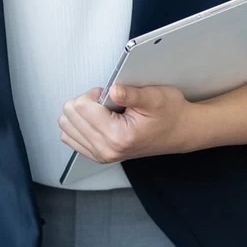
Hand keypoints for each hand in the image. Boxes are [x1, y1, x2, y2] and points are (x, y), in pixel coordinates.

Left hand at [59, 84, 195, 165]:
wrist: (180, 131)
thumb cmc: (170, 113)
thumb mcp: (155, 97)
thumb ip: (131, 94)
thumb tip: (113, 90)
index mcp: (118, 136)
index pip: (81, 106)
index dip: (95, 93)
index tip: (110, 95)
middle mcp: (106, 150)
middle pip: (69, 115)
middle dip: (86, 102)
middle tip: (108, 103)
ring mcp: (101, 155)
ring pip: (66, 126)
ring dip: (81, 113)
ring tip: (103, 112)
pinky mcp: (97, 155)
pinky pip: (69, 137)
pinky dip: (78, 124)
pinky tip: (97, 120)